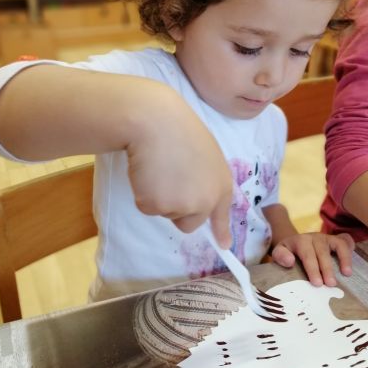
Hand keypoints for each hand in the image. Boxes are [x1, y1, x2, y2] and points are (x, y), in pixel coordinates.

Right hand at [126, 86, 232, 247]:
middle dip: (178, 210)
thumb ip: (207, 180)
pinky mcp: (157, 206)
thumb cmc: (179, 131)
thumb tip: (200, 202)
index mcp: (221, 184)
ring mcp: (182, 206)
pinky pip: (147, 207)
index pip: (222, 214)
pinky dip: (144, 193)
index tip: (224, 245)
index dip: (221, 231)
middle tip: (170, 179)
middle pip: (189, 223)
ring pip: (166, 213)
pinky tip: (148, 170)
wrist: (157, 123)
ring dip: (159, 195)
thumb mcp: (206, 155)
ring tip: (160, 166)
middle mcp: (206, 201)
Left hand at [271, 232, 354, 285]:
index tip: (317, 283)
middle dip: (327, 268)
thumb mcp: (279, 253)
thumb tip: (290, 261)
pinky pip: (346, 241)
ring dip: (343, 259)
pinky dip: (350, 250)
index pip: (307, 254)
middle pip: (322, 251)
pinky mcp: (336, 240)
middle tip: (331, 285)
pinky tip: (351, 264)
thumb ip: (280, 256)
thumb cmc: (288, 253)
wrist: (294, 242)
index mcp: (300, 241)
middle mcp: (314, 237)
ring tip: (347, 274)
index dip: (312, 268)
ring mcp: (327, 238)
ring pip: (338, 245)